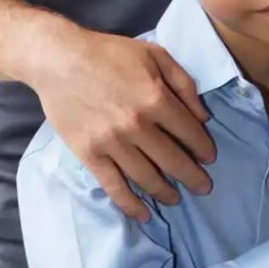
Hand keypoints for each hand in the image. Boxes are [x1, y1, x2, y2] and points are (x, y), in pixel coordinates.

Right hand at [28, 20, 214, 222]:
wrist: (59, 60)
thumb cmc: (110, 53)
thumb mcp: (155, 54)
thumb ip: (183, 83)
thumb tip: (202, 116)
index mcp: (155, 97)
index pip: (189, 132)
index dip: (203, 148)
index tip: (209, 158)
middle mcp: (137, 125)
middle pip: (172, 160)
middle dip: (192, 176)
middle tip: (203, 187)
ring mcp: (112, 143)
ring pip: (146, 177)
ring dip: (165, 192)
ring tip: (176, 198)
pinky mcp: (89, 155)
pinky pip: (114, 186)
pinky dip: (130, 204)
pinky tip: (142, 214)